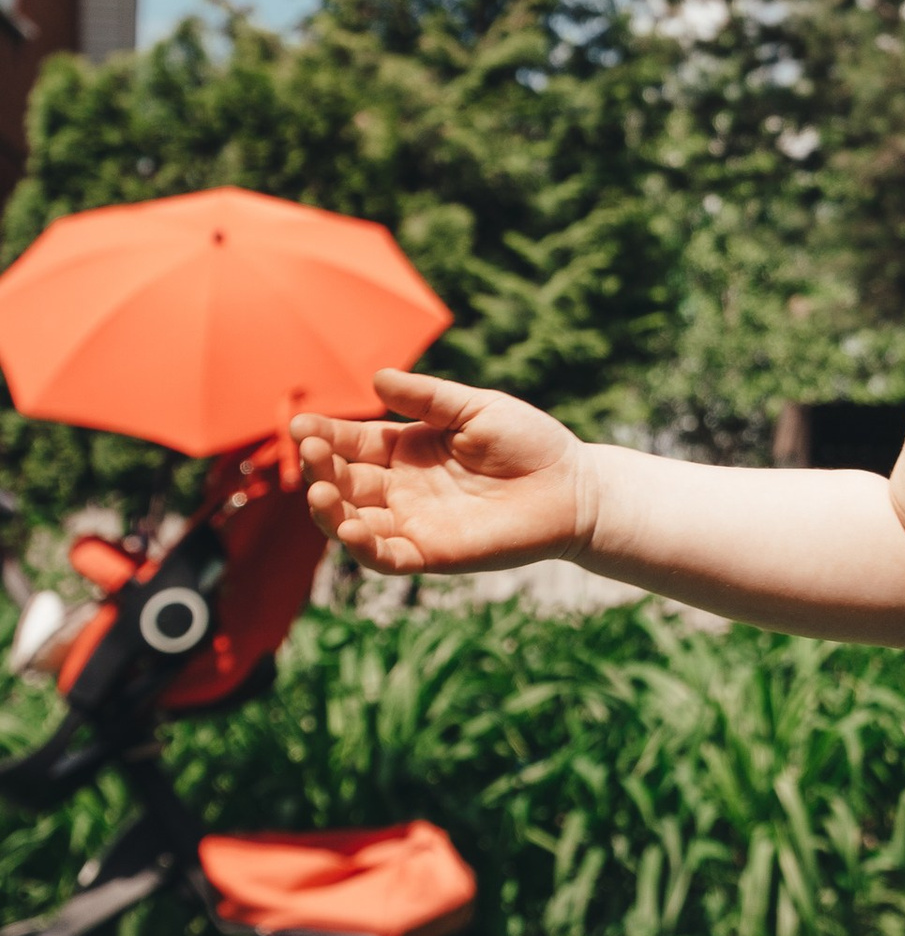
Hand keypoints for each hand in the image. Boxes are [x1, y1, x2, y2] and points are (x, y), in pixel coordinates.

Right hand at [293, 369, 589, 578]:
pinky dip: (363, 548)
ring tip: (319, 491)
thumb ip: (428, 398)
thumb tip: (378, 378)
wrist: (571, 487)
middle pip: (345, 480)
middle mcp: (400, 487)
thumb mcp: (475, 408)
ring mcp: (412, 522)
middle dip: (323, 467)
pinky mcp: (430, 553)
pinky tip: (349, 529)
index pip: (352, 441)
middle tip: (314, 450)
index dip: (325, 435)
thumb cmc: (528, 442)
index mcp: (406, 448)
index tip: (302, 426)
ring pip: (352, 521)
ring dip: (329, 510)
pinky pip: (385, 556)